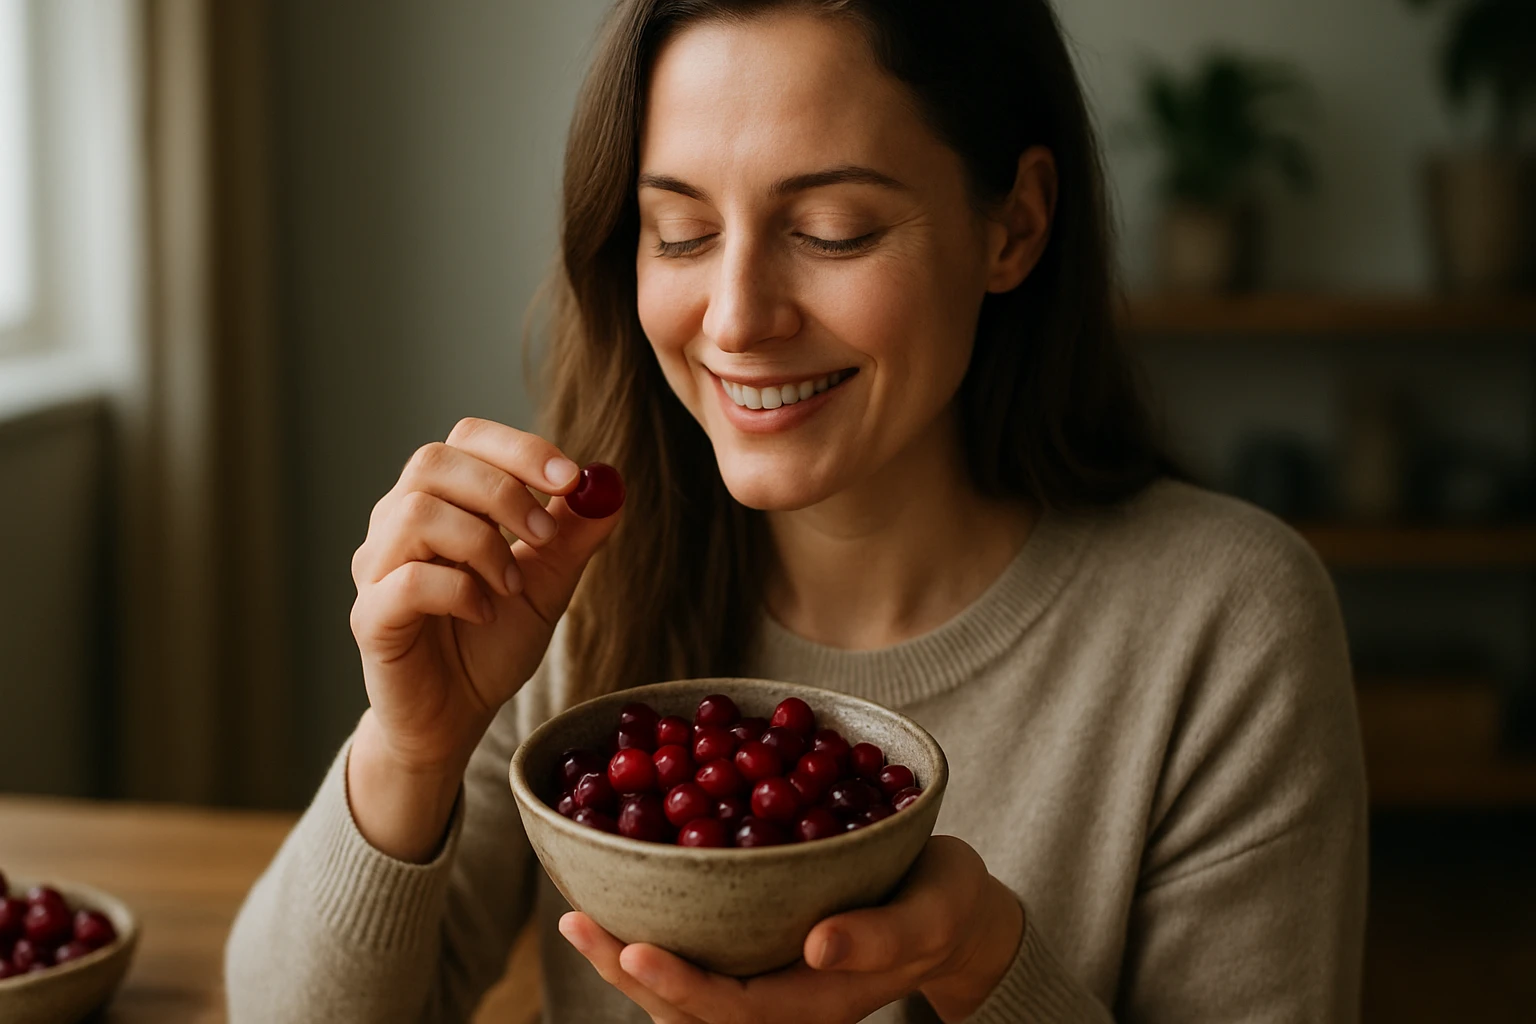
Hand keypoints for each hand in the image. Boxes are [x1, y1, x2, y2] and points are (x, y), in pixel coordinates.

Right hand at [346, 418, 621, 859]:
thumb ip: (573, 535)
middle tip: (543, 537)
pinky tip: (483, 613)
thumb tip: (611, 487)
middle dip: (502, 491)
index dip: (519, 449)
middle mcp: (397, 522)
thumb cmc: (491, 644)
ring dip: (481, 543)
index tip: (570, 479)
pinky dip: (457, 590)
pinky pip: (405, 581)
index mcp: (441, 500)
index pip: (466, 438)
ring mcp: (376, 568)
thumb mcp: (548, 584)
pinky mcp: (369, 616)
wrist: (456, 718)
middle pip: (434, 462)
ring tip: (511, 585)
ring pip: (415, 513)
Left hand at [560, 836, 1024, 1023]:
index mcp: (817, 1001)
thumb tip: (816, 945)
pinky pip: (699, 959)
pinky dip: (657, 935)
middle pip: (689, 1007)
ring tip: (578, 917)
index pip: (732, 1008)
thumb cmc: (946, 906)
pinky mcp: (761, 953)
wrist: (955, 914)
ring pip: (684, 989)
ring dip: (627, 959)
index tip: (633, 949)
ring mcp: (768, 981)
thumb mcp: (931, 914)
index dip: (678, 984)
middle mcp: (782, 1001)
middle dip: (627, 970)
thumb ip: (880, 936)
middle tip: (575, 922)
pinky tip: (623, 902)